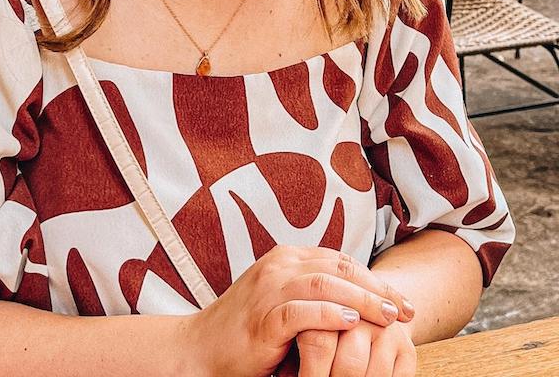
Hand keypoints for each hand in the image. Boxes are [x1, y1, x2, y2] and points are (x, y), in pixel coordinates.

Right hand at [186, 246, 414, 376]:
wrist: (201, 349)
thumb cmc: (247, 331)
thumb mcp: (283, 302)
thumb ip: (313, 295)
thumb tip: (361, 304)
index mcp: (285, 258)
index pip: (340, 260)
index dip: (374, 278)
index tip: (402, 299)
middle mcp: (278, 266)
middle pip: (339, 268)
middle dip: (378, 288)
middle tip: (407, 310)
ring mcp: (269, 289)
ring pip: (325, 284)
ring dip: (363, 300)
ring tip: (391, 316)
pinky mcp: (263, 317)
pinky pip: (301, 312)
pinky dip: (330, 315)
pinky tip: (352, 324)